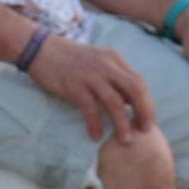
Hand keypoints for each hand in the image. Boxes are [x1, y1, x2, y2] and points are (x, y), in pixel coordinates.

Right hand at [26, 31, 158, 144]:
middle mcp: (106, 66)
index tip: (147, 119)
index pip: (139, 82)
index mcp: (114, 59)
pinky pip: (90, 108)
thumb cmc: (69, 58)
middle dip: (144, 112)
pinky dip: (95, 124)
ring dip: (123, 123)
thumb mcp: (97, 60)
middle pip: (135, 90)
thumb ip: (114, 76)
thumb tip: (129, 101)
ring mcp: (90, 76)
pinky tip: (96, 136)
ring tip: (126, 139)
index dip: (147, 103)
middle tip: (145, 130)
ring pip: (115, 102)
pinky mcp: (73, 86)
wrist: (41, 48)